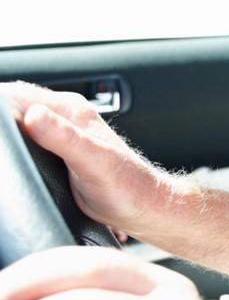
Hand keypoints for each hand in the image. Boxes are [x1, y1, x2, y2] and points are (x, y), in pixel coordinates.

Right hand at [1, 82, 171, 234]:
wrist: (144, 205)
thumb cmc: (127, 185)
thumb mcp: (93, 161)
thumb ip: (65, 138)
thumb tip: (33, 116)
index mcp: (70, 110)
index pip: (17, 94)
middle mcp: (65, 116)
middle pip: (14, 106)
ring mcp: (61, 133)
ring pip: (19, 122)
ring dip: (5, 131)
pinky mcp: (58, 151)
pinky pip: (28, 139)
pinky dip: (15, 144)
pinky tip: (10, 157)